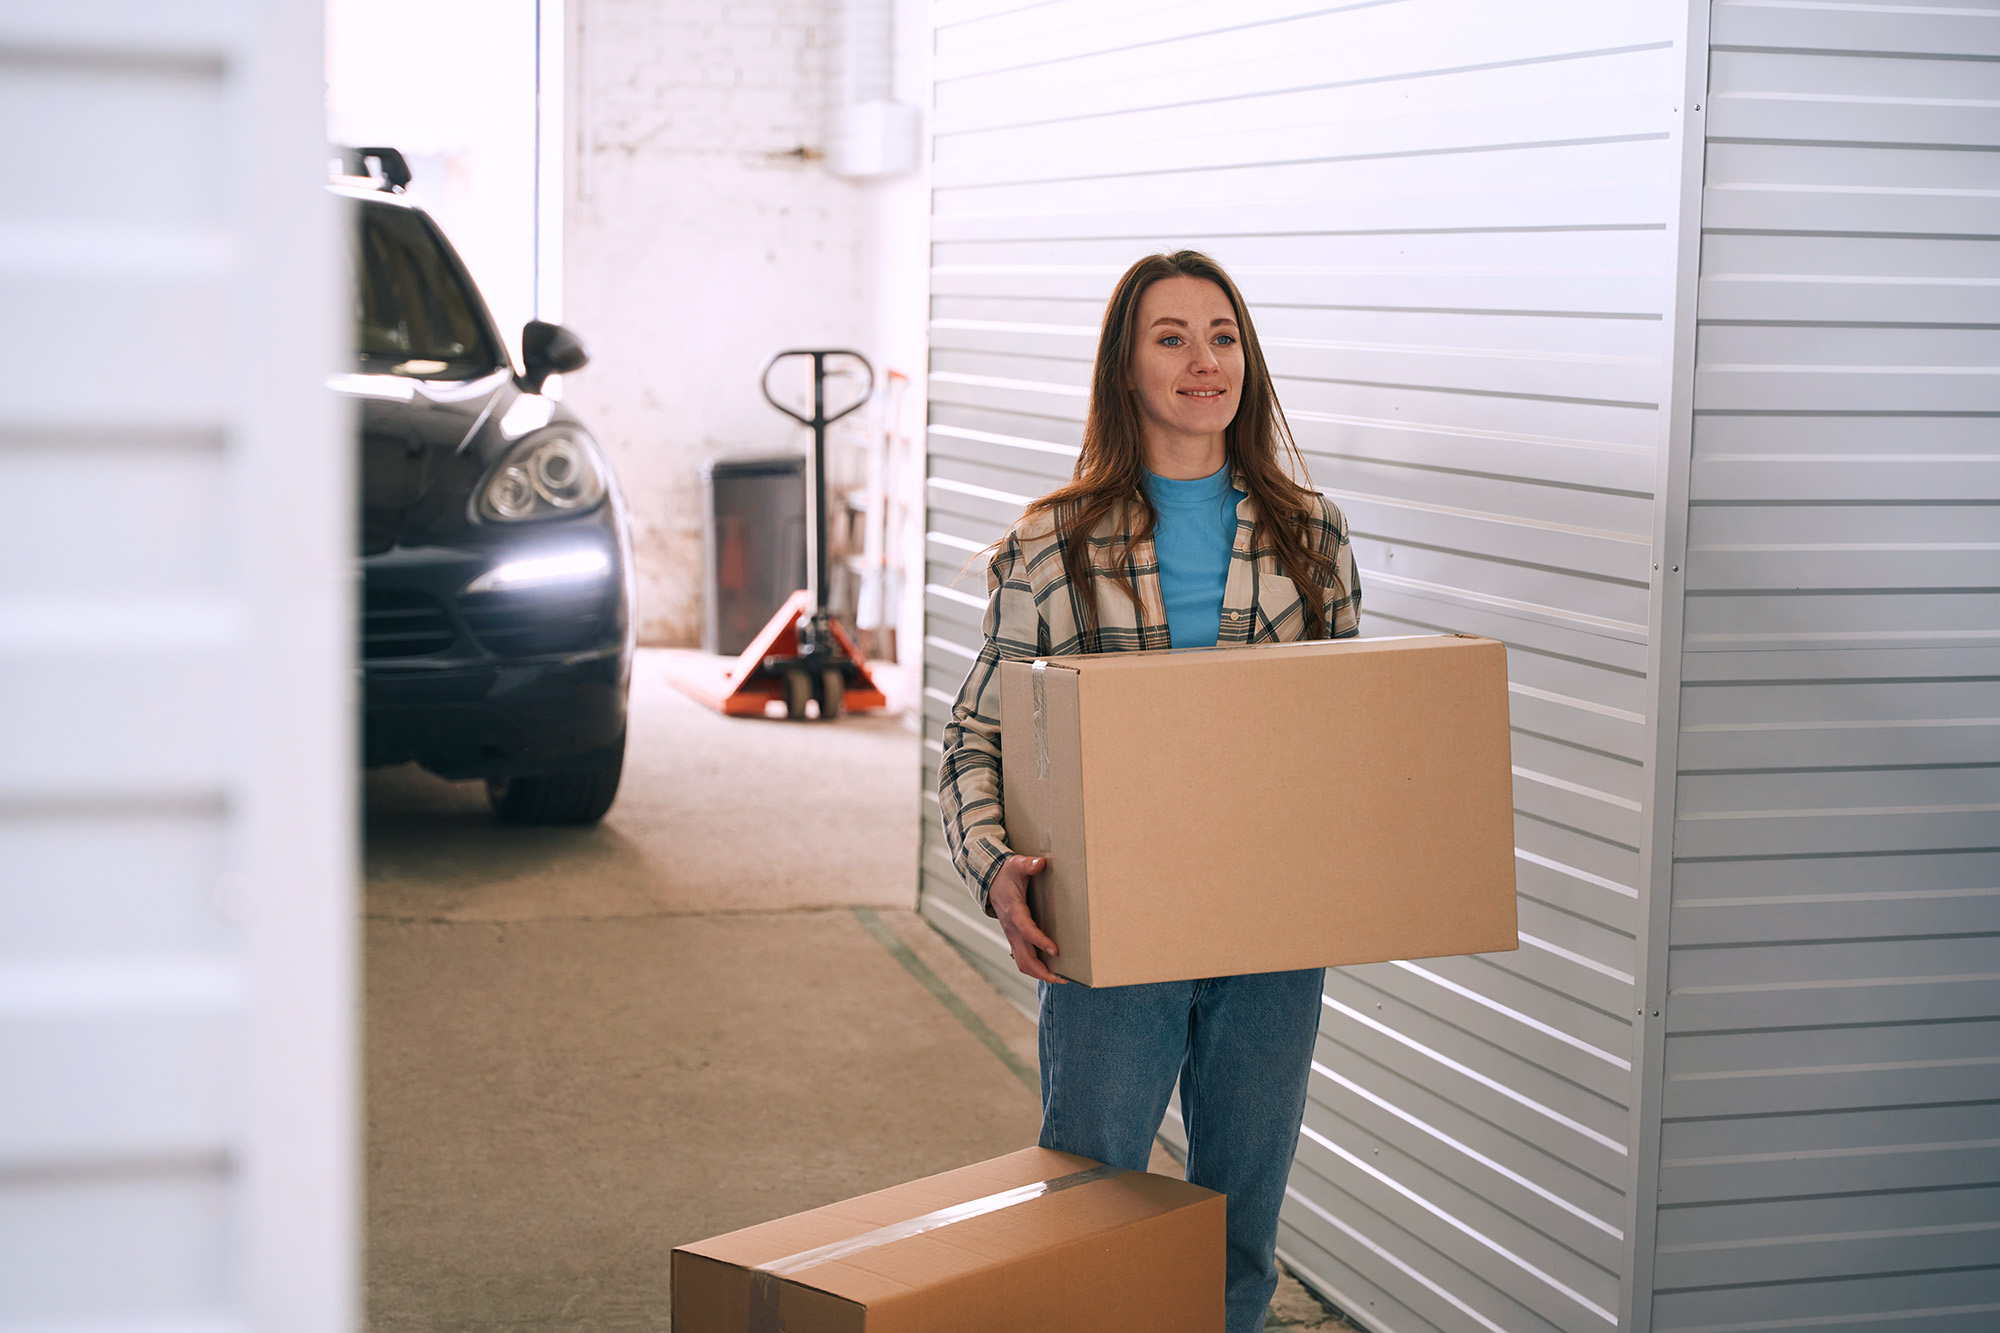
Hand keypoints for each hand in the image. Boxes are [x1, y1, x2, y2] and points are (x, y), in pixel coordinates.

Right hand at [988, 855, 1064, 983]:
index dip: (1039, 941)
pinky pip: (1023, 959)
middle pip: (1024, 957)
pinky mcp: (1015, 939)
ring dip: (1040, 973)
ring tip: (1061, 978)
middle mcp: (1012, 928)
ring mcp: (1012, 936)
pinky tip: (1052, 970)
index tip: (1055, 950)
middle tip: (1063, 977)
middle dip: (1042, 970)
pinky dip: (1036, 969)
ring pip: (1022, 963)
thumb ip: (1028, 864)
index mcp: (1013, 911)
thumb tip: (1041, 863)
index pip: (1026, 930)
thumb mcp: (1016, 864)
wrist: (990, 881)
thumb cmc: (1006, 874)